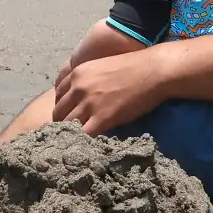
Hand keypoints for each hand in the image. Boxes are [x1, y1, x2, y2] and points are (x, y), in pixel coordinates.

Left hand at [52, 49, 167, 133]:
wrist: (154, 71)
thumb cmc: (134, 66)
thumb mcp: (101, 66)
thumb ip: (88, 79)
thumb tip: (85, 94)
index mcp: (77, 74)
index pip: (58, 95)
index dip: (62, 107)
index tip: (69, 115)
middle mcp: (78, 88)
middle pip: (58, 112)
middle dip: (62, 123)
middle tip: (70, 132)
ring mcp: (89, 103)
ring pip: (68, 125)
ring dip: (71, 134)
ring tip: (76, 142)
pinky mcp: (102, 118)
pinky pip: (84, 134)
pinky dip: (83, 141)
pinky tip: (88, 146)